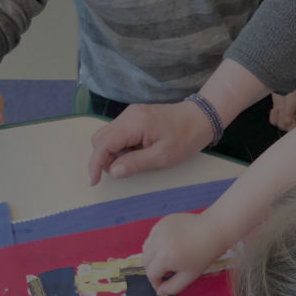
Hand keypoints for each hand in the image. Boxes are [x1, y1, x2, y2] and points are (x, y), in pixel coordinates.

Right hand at [88, 100, 212, 184]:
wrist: (201, 118)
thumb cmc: (185, 138)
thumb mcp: (162, 157)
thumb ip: (135, 163)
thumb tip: (113, 171)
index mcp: (134, 124)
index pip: (103, 144)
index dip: (95, 163)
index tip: (94, 181)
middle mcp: (128, 116)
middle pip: (100, 138)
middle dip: (104, 158)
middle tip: (123, 170)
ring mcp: (131, 115)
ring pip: (108, 136)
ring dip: (112, 153)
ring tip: (133, 161)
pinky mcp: (135, 117)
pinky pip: (118, 134)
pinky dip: (120, 147)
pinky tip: (136, 153)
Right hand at [142, 212, 225, 293]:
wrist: (213, 230)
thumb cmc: (204, 255)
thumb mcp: (189, 276)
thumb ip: (172, 287)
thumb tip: (159, 291)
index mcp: (166, 256)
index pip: (151, 274)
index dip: (156, 282)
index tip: (163, 284)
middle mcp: (159, 242)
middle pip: (145, 261)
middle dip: (154, 269)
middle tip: (168, 271)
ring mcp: (159, 230)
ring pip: (145, 249)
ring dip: (153, 257)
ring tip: (168, 258)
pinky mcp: (161, 222)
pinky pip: (151, 237)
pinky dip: (156, 244)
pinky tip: (170, 245)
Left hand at [269, 78, 295, 131]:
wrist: (281, 70)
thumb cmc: (293, 79)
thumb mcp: (294, 95)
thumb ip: (291, 110)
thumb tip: (287, 122)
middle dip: (289, 124)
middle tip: (286, 117)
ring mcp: (289, 111)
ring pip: (285, 125)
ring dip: (280, 118)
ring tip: (280, 108)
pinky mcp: (279, 109)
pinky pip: (276, 121)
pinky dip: (274, 117)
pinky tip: (275, 109)